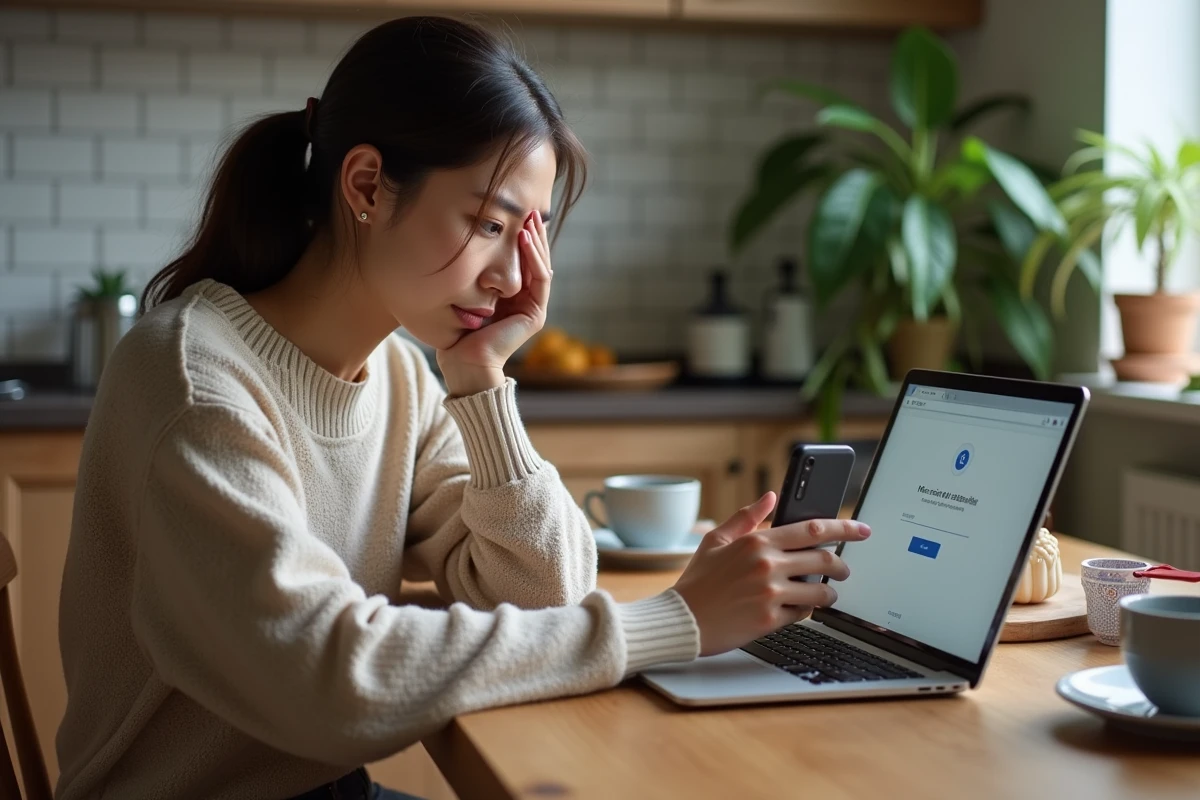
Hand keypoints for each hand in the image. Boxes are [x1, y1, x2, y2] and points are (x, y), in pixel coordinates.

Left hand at [437, 211, 551, 395]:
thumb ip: (476, 274)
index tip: (516, 214)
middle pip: (535, 260)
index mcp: (512, 296)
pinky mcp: (535, 314)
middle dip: (534, 234)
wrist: (463, 361)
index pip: (523, 261)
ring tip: (531, 218)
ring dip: (537, 242)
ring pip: (541, 266)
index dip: (523, 238)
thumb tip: (467, 243)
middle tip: (531, 209)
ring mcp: (533, 307)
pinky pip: (540, 280)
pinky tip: (525, 240)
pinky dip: (533, 258)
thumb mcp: (466, 292)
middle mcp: (526, 300)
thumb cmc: (457, 330)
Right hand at [672, 492, 870, 656]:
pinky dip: (806, 610)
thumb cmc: (698, 581)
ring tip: (825, 594)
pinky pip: (803, 614)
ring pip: (820, 591)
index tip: (862, 530)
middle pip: (824, 560)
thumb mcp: (715, 541)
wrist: (682, 620)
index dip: (844, 528)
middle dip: (841, 566)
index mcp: (756, 541)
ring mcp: (770, 593)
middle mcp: (767, 565)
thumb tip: (770, 496)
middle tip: (844, 570)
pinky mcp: (769, 620)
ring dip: (829, 593)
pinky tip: (798, 608)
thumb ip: (745, 516)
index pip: (812, 529)